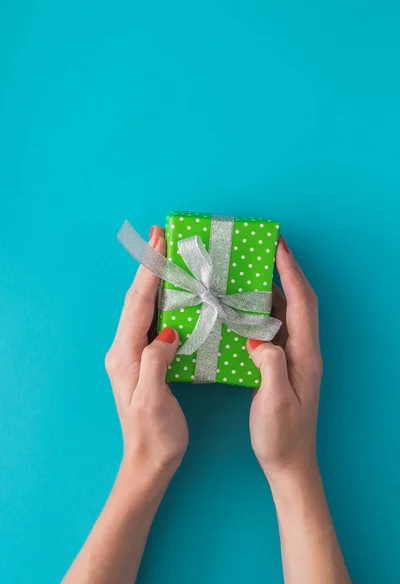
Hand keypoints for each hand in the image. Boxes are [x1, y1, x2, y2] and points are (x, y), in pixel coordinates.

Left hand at [105, 226, 187, 480]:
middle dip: (148, 266)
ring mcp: (130, 353)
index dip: (149, 271)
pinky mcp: (142, 359)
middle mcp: (123, 349)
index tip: (159, 242)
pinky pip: (148, 320)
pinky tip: (172, 293)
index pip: (137, 303)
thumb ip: (156, 360)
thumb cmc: (156, 434)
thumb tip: (167, 331)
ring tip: (167, 256)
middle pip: (135, 298)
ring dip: (152, 279)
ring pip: (141, 307)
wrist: (149, 460)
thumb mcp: (154, 399)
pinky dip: (159, 299)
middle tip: (162, 237)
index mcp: (125, 355)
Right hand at [248, 237, 321, 484]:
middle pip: (299, 300)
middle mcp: (303, 350)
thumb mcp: (274, 402)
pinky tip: (243, 306)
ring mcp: (293, 356)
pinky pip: (274, 326)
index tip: (278, 246)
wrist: (288, 463)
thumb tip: (259, 336)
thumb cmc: (281, 437)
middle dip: (285, 270)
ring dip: (272, 287)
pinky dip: (261, 309)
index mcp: (305, 355)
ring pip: (286, 312)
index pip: (303, 303)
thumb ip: (270, 364)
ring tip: (250, 268)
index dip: (291, 272)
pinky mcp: (281, 364)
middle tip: (265, 247)